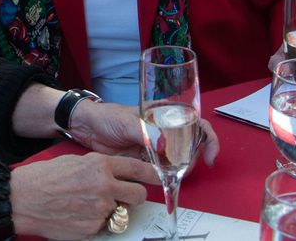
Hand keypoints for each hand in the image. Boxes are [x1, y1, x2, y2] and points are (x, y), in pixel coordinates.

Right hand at [10, 152, 156, 239]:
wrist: (23, 198)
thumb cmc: (44, 178)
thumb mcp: (75, 161)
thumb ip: (99, 168)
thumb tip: (115, 176)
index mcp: (99, 165)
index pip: (136, 168)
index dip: (151, 173)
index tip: (159, 176)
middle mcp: (104, 186)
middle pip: (138, 194)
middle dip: (133, 196)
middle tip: (121, 196)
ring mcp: (100, 210)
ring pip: (121, 212)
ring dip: (111, 210)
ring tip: (88, 206)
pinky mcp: (93, 228)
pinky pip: (105, 226)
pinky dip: (96, 223)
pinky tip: (79, 215)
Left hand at [69, 100, 219, 166]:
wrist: (86, 127)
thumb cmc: (106, 116)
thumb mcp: (127, 122)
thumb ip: (146, 134)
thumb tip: (165, 146)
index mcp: (165, 115)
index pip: (196, 123)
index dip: (208, 139)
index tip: (210, 155)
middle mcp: (164, 131)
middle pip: (191, 146)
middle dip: (193, 159)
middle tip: (183, 169)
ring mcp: (156, 147)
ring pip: (178, 161)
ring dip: (179, 170)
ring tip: (171, 176)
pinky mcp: (145, 161)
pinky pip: (162, 171)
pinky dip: (166, 177)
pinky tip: (163, 180)